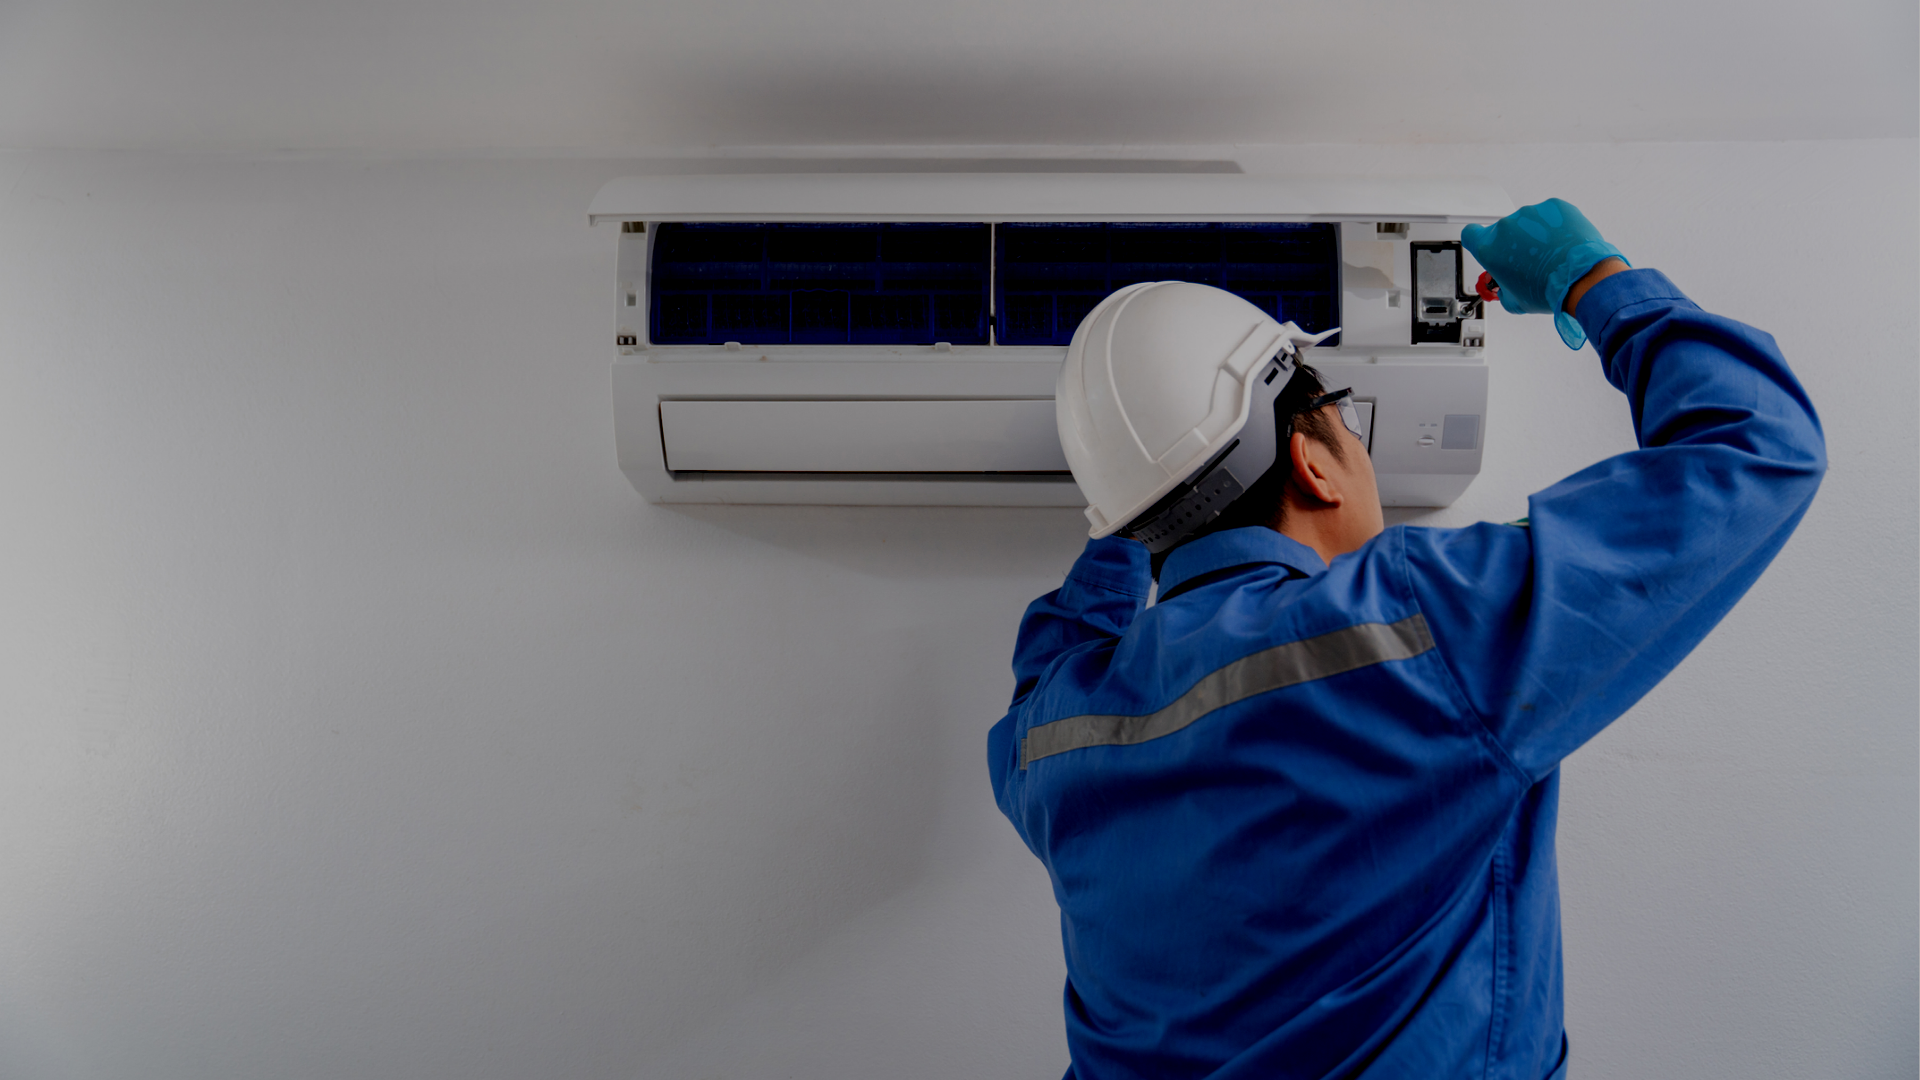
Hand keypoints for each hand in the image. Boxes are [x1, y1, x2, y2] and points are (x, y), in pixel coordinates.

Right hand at [1461, 198, 1627, 349]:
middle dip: (1512, 245)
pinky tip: (1561, 243)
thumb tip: (1507, 287)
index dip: (1477, 242)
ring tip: (1550, 254)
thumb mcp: (1514, 301)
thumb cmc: (1548, 288)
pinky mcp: (1554, 206)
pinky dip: (1554, 226)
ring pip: (1527, 222)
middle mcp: (1506, 227)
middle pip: (1503, 232)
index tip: (1488, 247)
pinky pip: (1549, 214)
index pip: (1470, 234)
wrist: (1581, 277)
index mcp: (1489, 248)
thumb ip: (1502, 289)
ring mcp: (1530, 213)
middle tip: (1528, 262)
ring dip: (1534, 235)